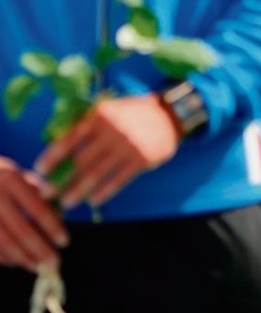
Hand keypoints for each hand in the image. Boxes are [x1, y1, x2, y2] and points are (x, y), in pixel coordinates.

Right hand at [0, 157, 67, 271]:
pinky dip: (6, 259)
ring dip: (24, 259)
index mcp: (10, 179)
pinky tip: (18, 262)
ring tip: (38, 267)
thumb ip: (37, 189)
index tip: (65, 241)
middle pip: (21, 230)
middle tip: (55, 263)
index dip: (52, 227)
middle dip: (40, 250)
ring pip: (5, 244)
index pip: (37, 207)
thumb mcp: (15, 172)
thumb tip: (60, 212)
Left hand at [35, 93, 181, 209]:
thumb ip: (88, 123)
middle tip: (47, 194)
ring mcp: (128, 147)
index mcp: (101, 115)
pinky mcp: (142, 160)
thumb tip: (59, 145)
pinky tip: (92, 201)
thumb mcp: (110, 109)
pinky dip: (103, 193)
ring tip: (66, 202)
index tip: (39, 170)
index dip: (52, 156)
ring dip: (78, 191)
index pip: (70, 138)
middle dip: (61, 180)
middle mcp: (113, 131)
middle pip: (80, 161)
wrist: (169, 114)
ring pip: (97, 174)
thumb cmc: (132, 112)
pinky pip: (118, 181)